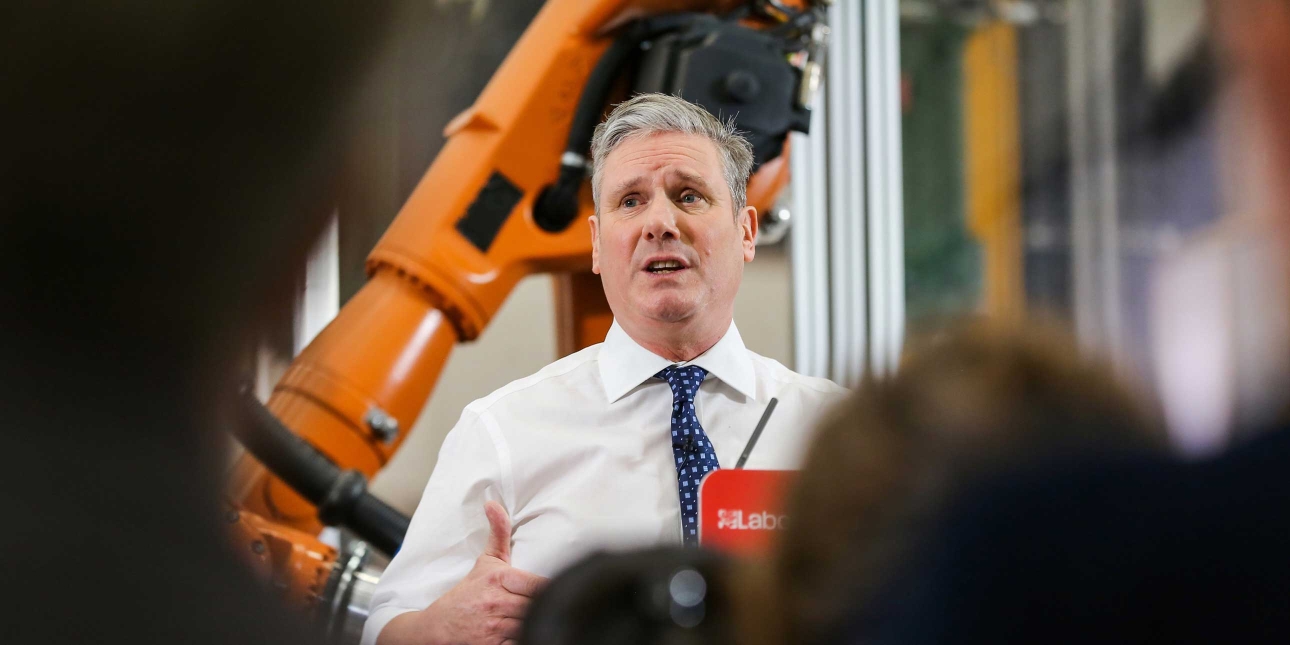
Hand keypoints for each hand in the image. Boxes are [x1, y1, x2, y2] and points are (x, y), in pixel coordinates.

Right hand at [380, 501, 547, 644]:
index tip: (561, 589)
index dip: (551, 589)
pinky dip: (526, 638)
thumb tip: (494, 504)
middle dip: (544, 606)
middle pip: (536, 606)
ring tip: (544, 619)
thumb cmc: (467, 593)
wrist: (439, 626)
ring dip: (537, 623)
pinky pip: (520, 642)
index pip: (537, 585)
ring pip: (530, 625)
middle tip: (554, 605)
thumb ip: (498, 533)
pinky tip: (530, 633)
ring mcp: (495, 627)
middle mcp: (497, 603)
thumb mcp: (486, 561)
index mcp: (499, 579)